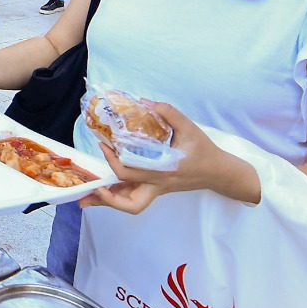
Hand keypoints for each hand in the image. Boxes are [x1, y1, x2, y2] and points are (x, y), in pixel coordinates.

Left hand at [79, 102, 258, 214]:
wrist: (219, 172)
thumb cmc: (205, 151)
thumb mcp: (190, 128)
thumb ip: (169, 113)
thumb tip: (145, 101)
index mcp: (164, 171)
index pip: (130, 173)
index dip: (112, 161)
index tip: (104, 145)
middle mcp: (158, 185)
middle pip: (129, 202)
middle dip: (106, 197)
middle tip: (89, 185)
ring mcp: (157, 191)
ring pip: (131, 205)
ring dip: (109, 202)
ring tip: (87, 198)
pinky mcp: (156, 190)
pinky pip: (134, 198)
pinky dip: (118, 197)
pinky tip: (104, 191)